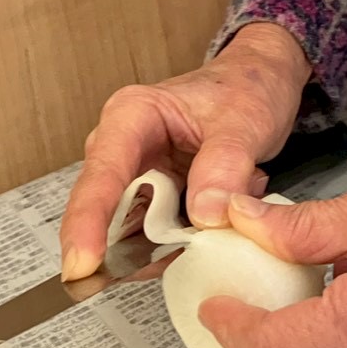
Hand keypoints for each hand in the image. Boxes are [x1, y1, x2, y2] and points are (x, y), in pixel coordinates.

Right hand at [60, 23, 309, 279]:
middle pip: (108, 213)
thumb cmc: (247, 87)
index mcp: (132, 117)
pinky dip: (191, 241)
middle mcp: (125, 150)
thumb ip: (224, 165)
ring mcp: (140, 179)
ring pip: (136, 234)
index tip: (81, 265)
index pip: (102, 174)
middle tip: (168, 264)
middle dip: (132, 248)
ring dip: (173, 246)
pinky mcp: (160, 201)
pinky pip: (163, 238)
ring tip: (221, 220)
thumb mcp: (244, 121)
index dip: (88, 222)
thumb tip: (204, 217)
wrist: (265, 82)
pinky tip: (225, 219)